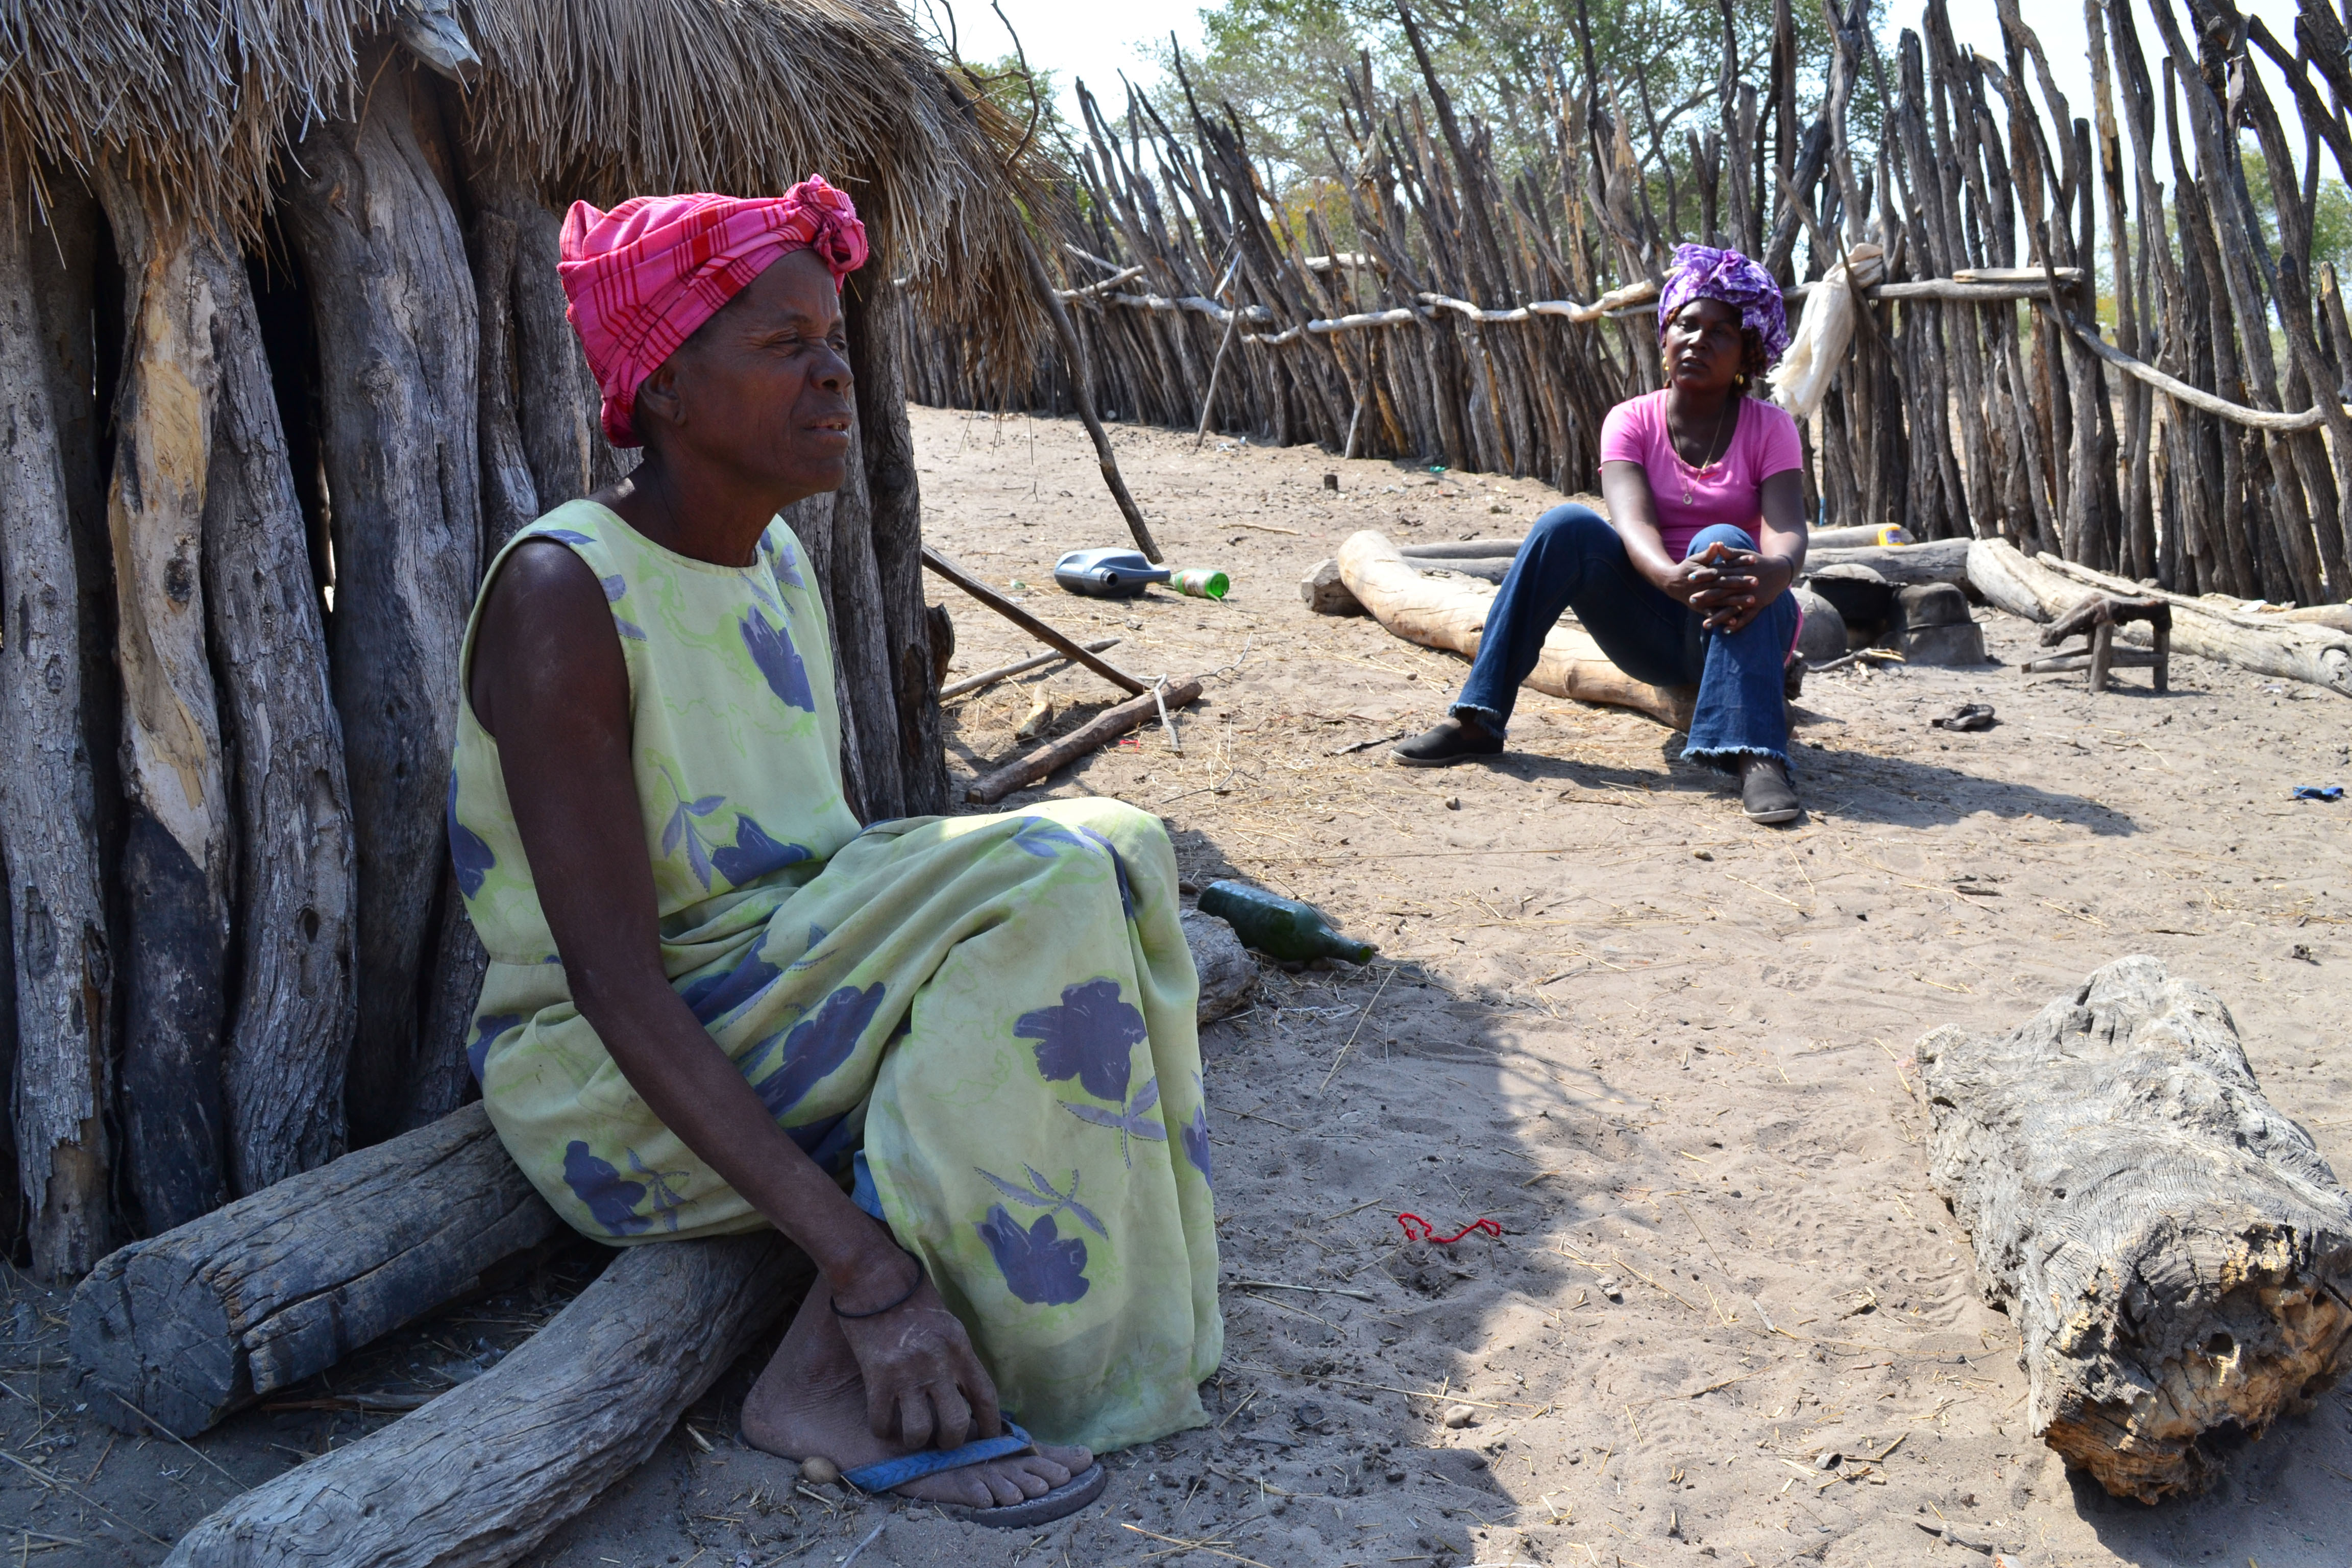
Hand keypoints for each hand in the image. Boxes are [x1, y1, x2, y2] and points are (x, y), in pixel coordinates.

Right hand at [831, 1245, 1003, 1450]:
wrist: (874, 1277)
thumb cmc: (912, 1296)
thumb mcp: (948, 1323)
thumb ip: (957, 1357)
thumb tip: (963, 1392)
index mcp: (960, 1348)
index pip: (986, 1395)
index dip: (991, 1424)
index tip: (990, 1439)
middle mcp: (938, 1363)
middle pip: (956, 1422)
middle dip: (953, 1442)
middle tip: (944, 1442)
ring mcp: (907, 1373)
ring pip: (919, 1430)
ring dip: (917, 1441)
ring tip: (913, 1436)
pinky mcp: (877, 1377)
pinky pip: (882, 1421)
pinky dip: (884, 1430)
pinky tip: (884, 1424)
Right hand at [1661, 541, 1756, 611]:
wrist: (1670, 583)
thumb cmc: (1686, 569)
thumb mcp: (1695, 559)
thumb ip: (1708, 554)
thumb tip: (1716, 544)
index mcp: (1708, 572)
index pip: (1726, 566)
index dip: (1739, 562)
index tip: (1753, 559)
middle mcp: (1707, 585)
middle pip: (1726, 583)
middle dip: (1741, 583)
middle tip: (1757, 581)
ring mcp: (1704, 598)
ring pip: (1723, 600)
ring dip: (1737, 601)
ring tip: (1752, 601)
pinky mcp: (1701, 608)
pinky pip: (1714, 614)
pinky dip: (1723, 618)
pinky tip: (1735, 622)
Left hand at [1678, 544, 1792, 632]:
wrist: (1781, 571)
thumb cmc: (1758, 562)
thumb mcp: (1744, 555)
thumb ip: (1729, 553)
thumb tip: (1715, 544)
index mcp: (1738, 571)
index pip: (1717, 573)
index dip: (1704, 575)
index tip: (1689, 577)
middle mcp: (1743, 585)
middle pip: (1722, 591)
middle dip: (1706, 596)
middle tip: (1691, 600)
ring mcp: (1751, 596)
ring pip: (1732, 608)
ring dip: (1719, 617)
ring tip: (1705, 625)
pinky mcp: (1759, 605)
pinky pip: (1747, 617)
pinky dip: (1738, 624)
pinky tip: (1726, 631)